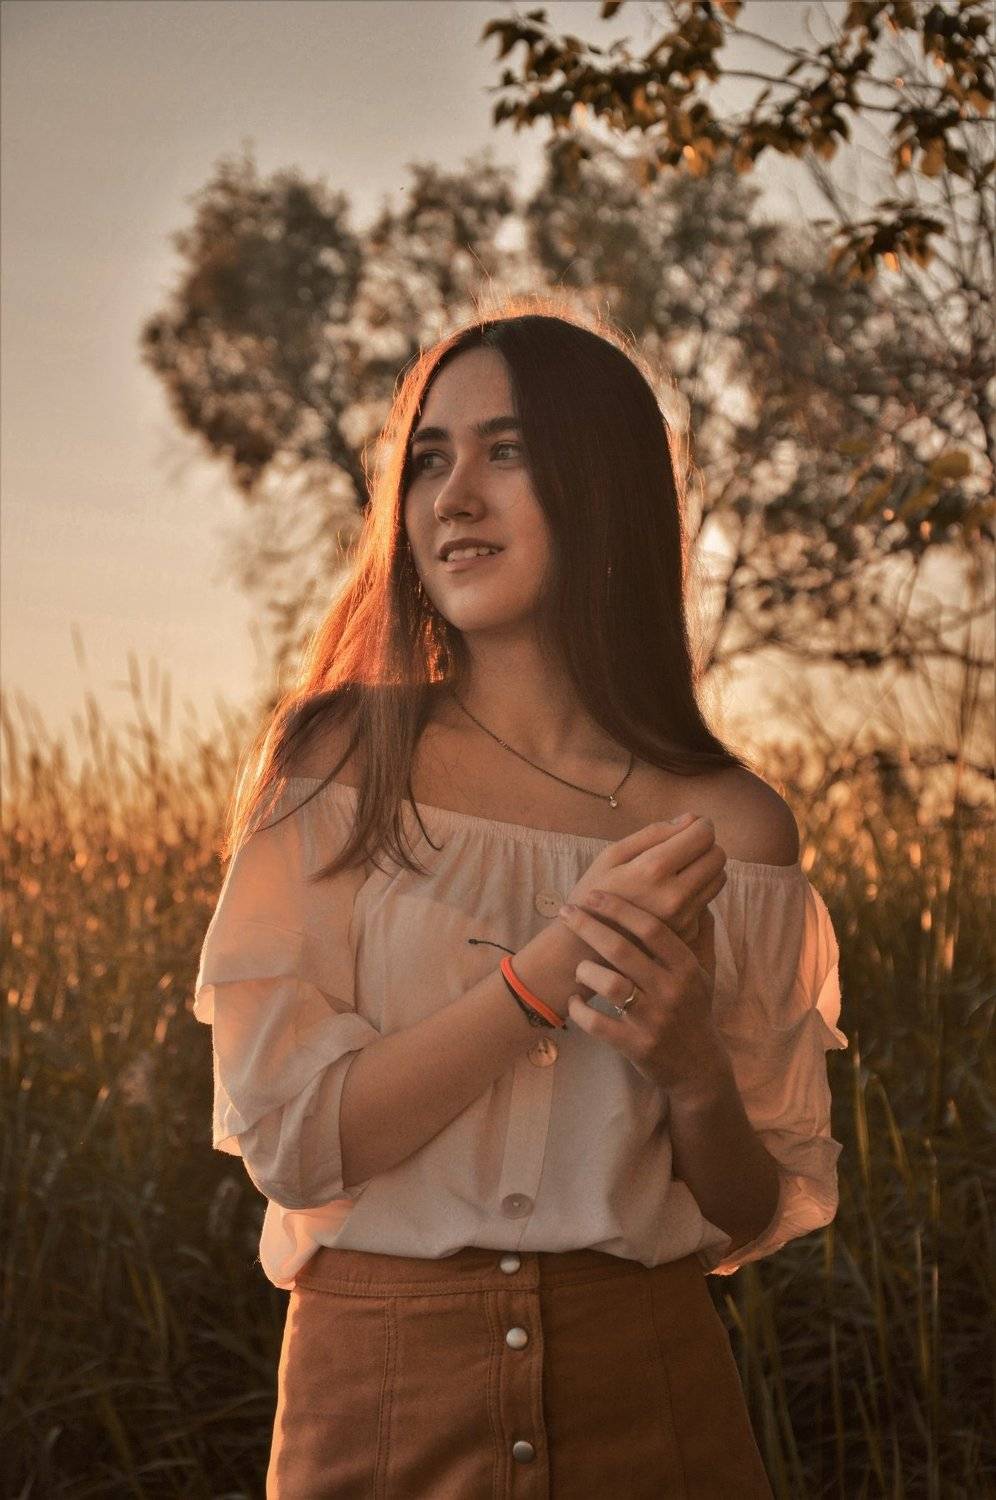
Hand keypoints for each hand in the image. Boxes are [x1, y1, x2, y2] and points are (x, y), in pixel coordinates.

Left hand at [556, 886, 730, 1093]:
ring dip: (585, 971)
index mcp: (686, 968)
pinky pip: (597, 1023)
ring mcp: (653, 1020)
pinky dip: (579, 1010)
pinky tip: (575, 1002)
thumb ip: (700, 936)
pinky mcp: (636, 1045)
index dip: (620, 908)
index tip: (594, 895)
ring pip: (608, 984)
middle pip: (622, 950)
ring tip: (579, 968)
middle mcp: (671, 991)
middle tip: (566, 912)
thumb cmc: (694, 1011)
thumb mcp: (705, 973)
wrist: (698, 1068)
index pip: (652, 928)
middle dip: (588, 927)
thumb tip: (697, 899)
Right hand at [569, 814, 726, 945]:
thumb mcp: (611, 855)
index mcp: (653, 870)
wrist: (586, 947)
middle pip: (718, 857)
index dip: (701, 825)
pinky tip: (673, 894)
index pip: (703, 836)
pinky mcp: (689, 933)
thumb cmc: (594, 894)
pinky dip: (697, 891)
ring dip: (706, 868)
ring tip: (681, 870)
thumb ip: (653, 833)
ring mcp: (685, 918)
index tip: (691, 826)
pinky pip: (707, 900)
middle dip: (706, 845)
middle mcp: (675, 896)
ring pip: (719, 879)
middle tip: (686, 847)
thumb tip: (691, 820)